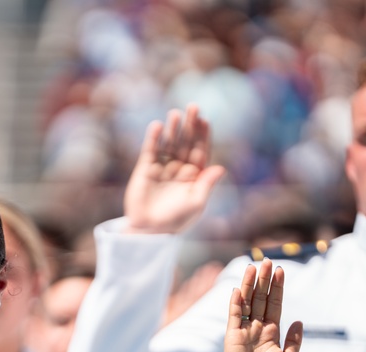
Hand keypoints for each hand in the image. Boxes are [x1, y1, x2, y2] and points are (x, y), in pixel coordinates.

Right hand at [124, 105, 225, 233]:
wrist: (149, 230)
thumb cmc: (175, 220)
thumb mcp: (195, 203)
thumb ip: (206, 185)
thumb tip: (220, 168)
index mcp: (194, 175)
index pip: (200, 150)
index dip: (203, 135)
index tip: (205, 120)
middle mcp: (179, 168)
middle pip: (186, 142)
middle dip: (190, 126)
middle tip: (193, 107)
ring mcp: (162, 167)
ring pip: (169, 143)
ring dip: (172, 129)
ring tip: (175, 114)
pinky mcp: (145, 169)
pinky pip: (150, 150)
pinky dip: (153, 138)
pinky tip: (156, 126)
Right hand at [213, 259, 301, 351]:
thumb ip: (295, 340)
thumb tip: (299, 320)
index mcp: (272, 332)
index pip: (275, 304)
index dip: (278, 288)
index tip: (281, 271)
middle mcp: (258, 328)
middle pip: (261, 298)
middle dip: (265, 280)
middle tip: (268, 261)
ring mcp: (244, 330)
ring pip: (247, 302)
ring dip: (250, 285)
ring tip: (254, 267)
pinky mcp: (232, 336)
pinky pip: (234, 315)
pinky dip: (235, 302)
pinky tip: (237, 289)